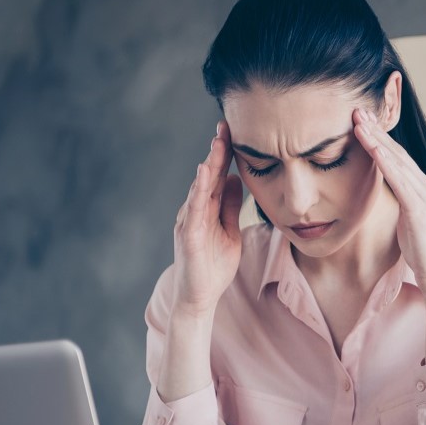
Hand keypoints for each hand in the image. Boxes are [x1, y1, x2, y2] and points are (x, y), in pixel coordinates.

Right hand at [170, 120, 243, 318]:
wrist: (199, 298)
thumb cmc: (213, 266)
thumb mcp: (230, 232)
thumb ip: (231, 207)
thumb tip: (238, 179)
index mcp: (207, 210)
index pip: (218, 176)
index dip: (225, 154)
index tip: (234, 131)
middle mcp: (195, 211)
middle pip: (208, 176)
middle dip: (216, 151)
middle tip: (225, 125)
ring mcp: (189, 222)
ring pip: (199, 188)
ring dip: (208, 165)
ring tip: (217, 143)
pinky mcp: (187, 236)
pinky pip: (194, 209)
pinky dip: (199, 191)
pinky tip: (205, 174)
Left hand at [352, 107, 425, 298]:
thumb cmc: (422, 253)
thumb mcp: (408, 222)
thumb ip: (400, 205)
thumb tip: (387, 198)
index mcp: (423, 189)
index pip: (399, 159)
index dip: (381, 140)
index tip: (364, 123)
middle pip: (398, 153)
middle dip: (377, 130)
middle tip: (358, 110)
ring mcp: (425, 195)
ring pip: (397, 161)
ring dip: (376, 139)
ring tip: (359, 121)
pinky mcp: (420, 208)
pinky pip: (399, 179)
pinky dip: (384, 161)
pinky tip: (371, 148)